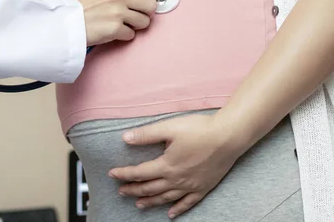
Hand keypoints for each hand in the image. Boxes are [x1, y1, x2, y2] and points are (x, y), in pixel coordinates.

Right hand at [75, 0, 156, 45]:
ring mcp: (117, 12)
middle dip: (145, 12)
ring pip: (145, 21)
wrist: (67, 22)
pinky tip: (113, 31)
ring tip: (123, 23)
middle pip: (150, 5)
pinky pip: (132, 34)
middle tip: (135, 15)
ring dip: (136, 25)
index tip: (140, 3)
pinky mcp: (115, 28)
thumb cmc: (84, 6)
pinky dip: (124, 35)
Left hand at [108, 114, 243, 218]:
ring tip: (138, 204)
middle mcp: (177, 179)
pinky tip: (171, 214)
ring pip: (166, 198)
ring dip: (150, 201)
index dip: (124, 174)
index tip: (112, 174)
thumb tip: (125, 138)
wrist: (228, 137)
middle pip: (150, 188)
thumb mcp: (169, 128)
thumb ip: (146, 134)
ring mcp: (191, 185)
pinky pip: (188, 203)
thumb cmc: (199, 129)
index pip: (139, 172)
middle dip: (133, 189)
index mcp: (166, 165)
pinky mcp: (204, 187)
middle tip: (121, 191)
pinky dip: (178, 209)